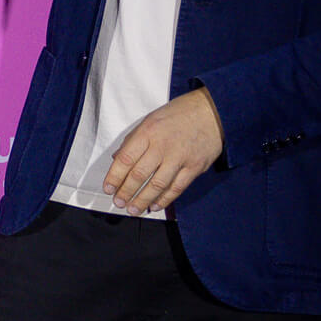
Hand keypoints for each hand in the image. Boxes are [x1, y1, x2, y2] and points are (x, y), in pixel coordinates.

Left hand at [103, 88, 224, 215]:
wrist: (212, 111)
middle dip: (126, 192)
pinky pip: (177, 188)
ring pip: (157, 185)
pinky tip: (154, 206)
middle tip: (118, 203)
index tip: (108, 189)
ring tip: (133, 209)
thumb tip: (117, 159)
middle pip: (139, 175)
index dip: (114, 177)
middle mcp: (162, 146)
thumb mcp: (150, 120)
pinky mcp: (195, 167)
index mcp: (147, 133)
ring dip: (143, 200)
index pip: (125, 159)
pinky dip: (164, 199)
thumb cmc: (179, 114)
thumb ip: (133, 140)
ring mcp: (180, 158)